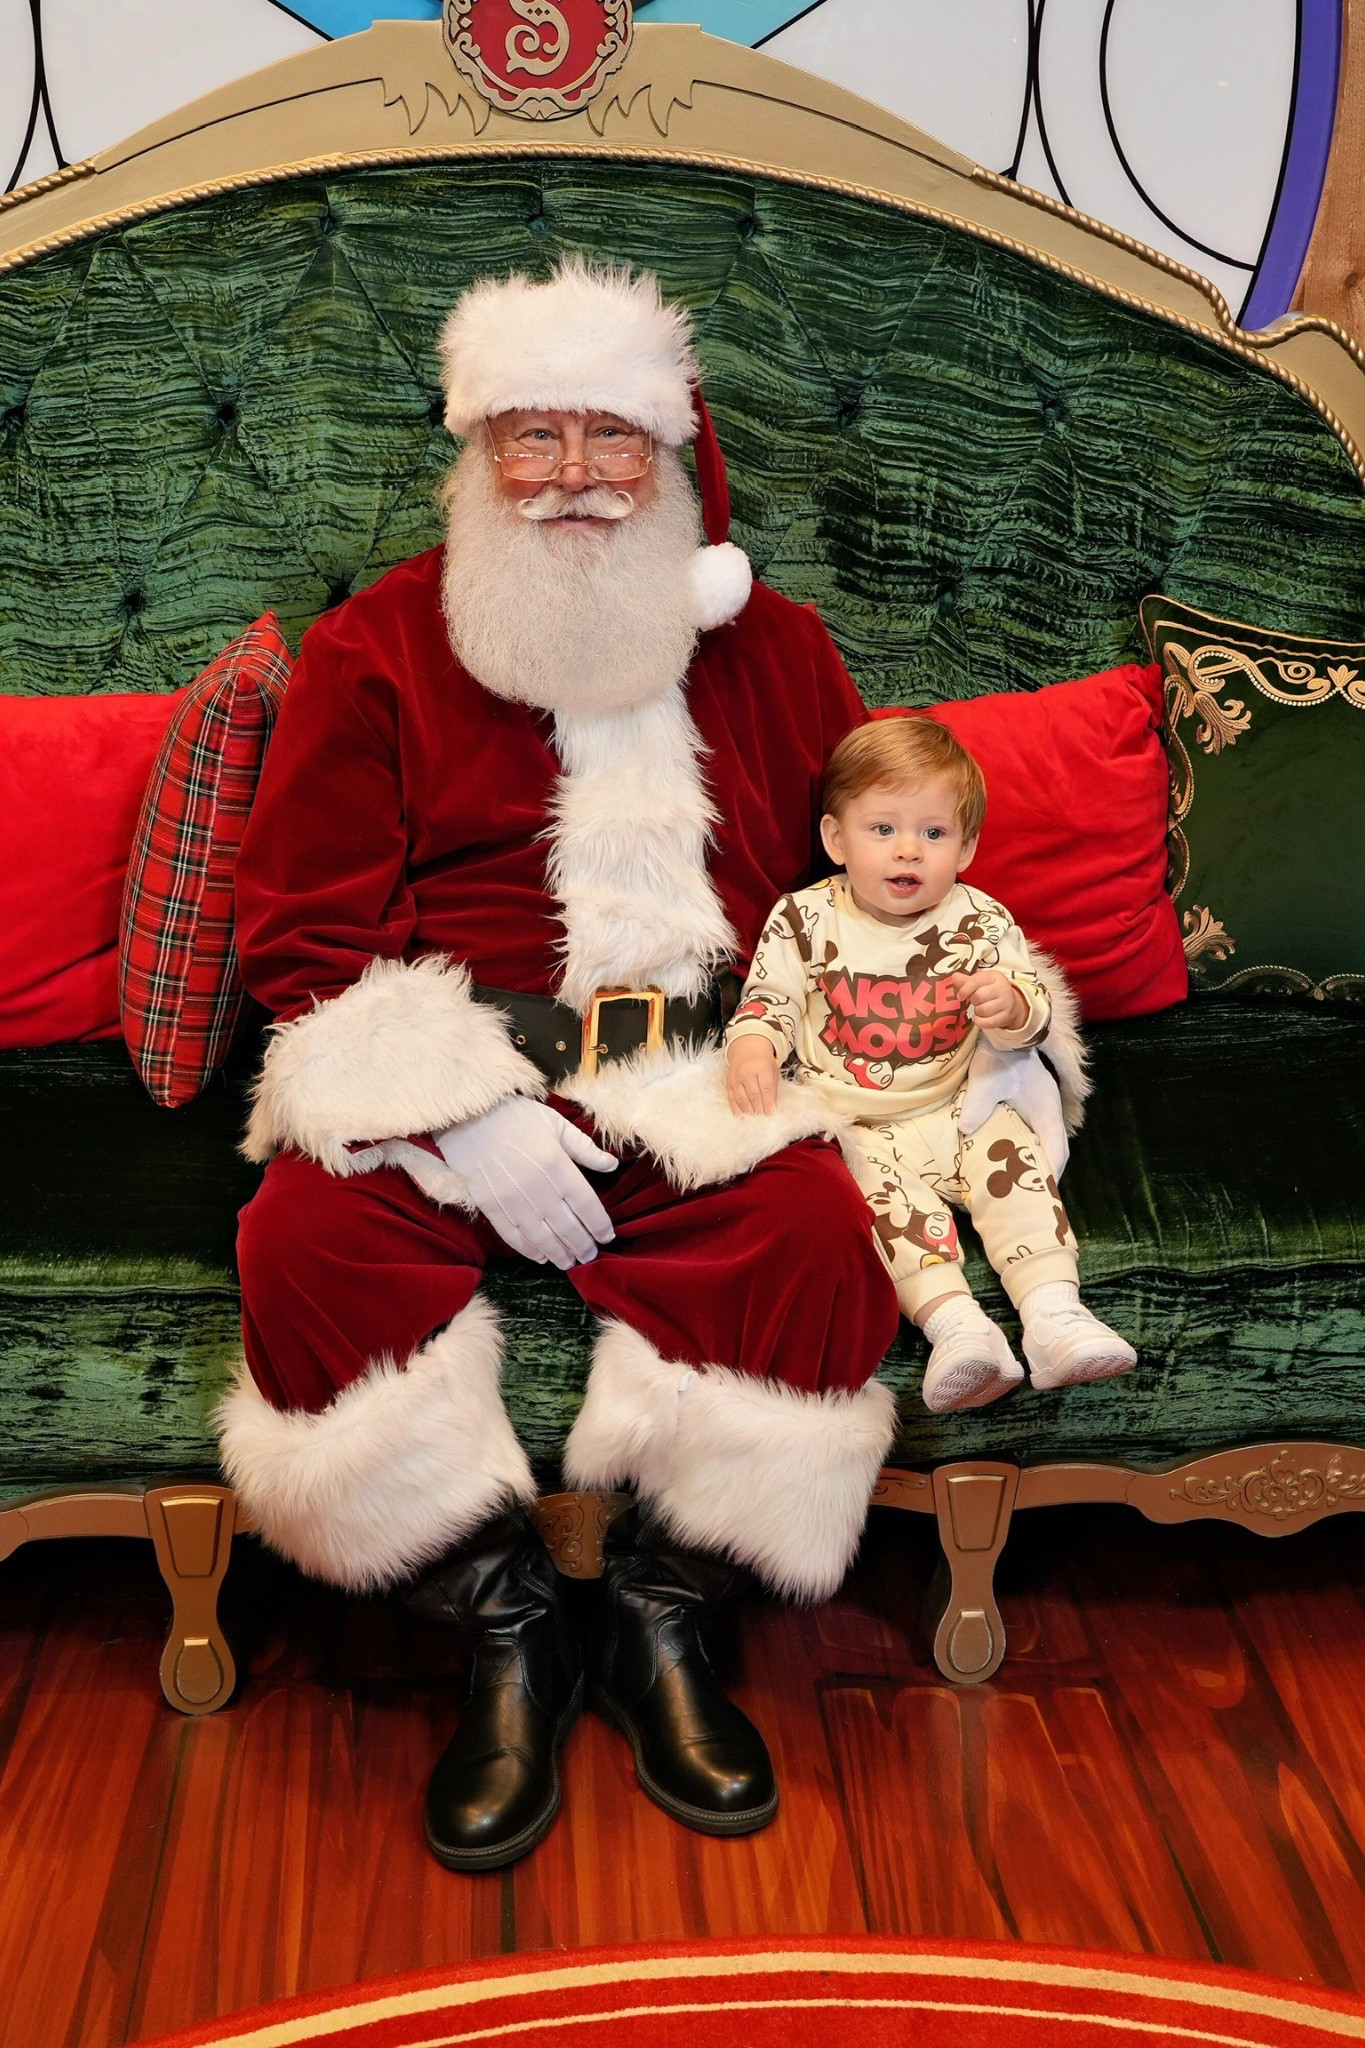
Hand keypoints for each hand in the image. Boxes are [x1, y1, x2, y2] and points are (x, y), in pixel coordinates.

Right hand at [434, 1096, 618, 1269]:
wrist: (469, 1116)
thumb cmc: (517, 1116)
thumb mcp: (557, 1124)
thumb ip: (585, 1149)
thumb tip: (612, 1165)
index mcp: (558, 1166)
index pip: (587, 1205)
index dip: (599, 1225)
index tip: (607, 1237)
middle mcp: (538, 1188)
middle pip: (567, 1227)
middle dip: (582, 1246)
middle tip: (590, 1256)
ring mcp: (513, 1200)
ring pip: (542, 1238)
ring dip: (559, 1254)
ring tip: (570, 1263)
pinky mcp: (491, 1206)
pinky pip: (514, 1236)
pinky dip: (529, 1250)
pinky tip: (541, 1257)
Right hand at [727, 1035, 779, 1114]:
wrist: (746, 1049)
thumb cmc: (762, 1062)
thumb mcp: (772, 1070)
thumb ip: (772, 1087)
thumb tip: (771, 1107)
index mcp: (761, 1066)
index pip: (766, 1088)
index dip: (768, 1102)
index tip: (771, 1114)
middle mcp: (747, 1072)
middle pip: (753, 1095)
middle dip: (759, 1109)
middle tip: (763, 1119)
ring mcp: (736, 1077)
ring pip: (742, 1098)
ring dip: (749, 1111)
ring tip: (754, 1119)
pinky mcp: (728, 1083)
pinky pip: (732, 1098)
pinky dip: (737, 1109)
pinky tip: (742, 1116)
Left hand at [950, 969, 1027, 1031]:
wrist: (1010, 1003)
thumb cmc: (991, 990)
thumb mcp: (980, 981)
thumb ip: (967, 980)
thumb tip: (955, 977)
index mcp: (994, 977)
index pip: (976, 981)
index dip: (964, 990)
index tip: (960, 996)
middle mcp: (1003, 988)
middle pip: (979, 996)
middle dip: (973, 1001)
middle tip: (976, 1001)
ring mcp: (1006, 1003)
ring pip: (983, 1010)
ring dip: (977, 1012)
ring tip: (980, 1008)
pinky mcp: (1006, 1016)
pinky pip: (988, 1023)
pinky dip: (980, 1022)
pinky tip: (980, 1017)